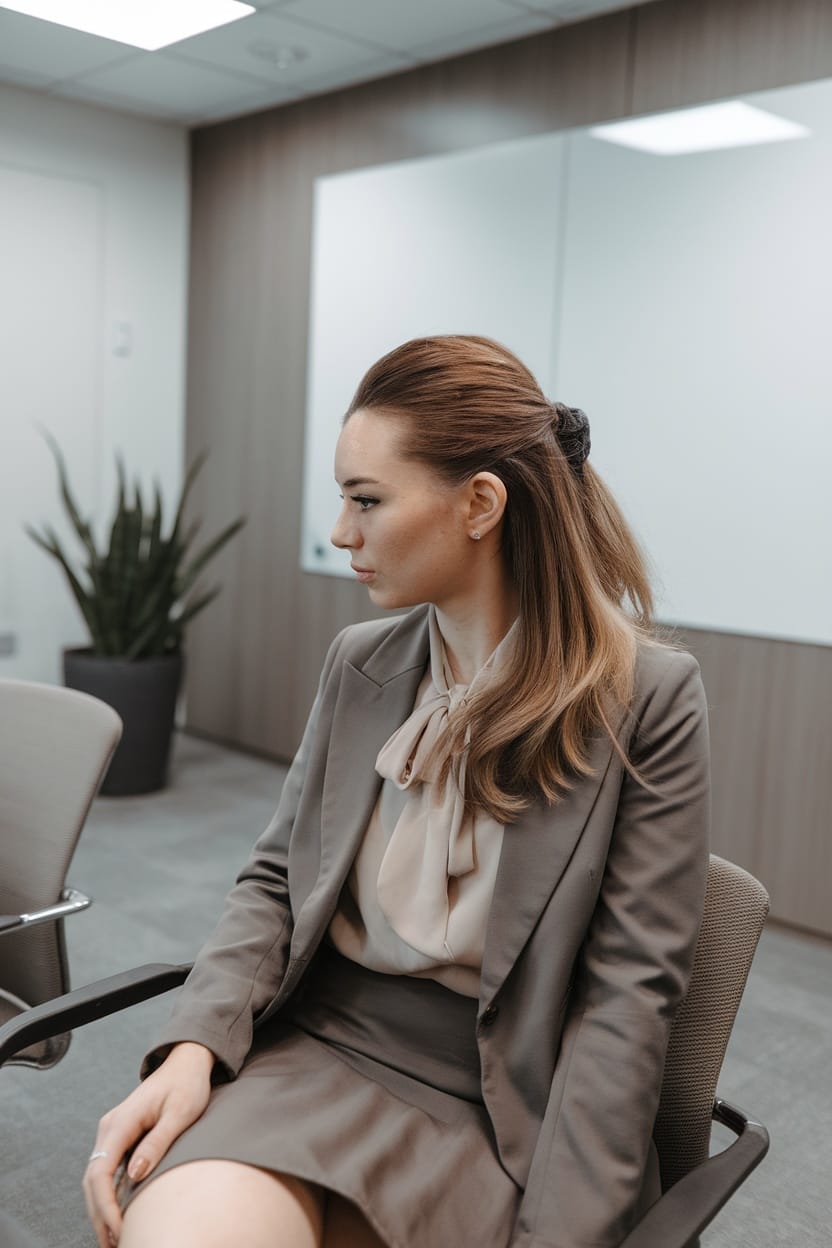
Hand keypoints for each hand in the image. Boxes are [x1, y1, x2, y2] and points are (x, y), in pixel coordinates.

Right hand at [83, 1041, 214, 1247]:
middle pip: (92, 1180)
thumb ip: (158, 1142)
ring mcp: (113, 1132)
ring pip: (96, 1178)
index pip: (100, 1172)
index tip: (119, 1229)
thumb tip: (134, 1176)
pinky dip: (109, 1196)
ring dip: (102, 1210)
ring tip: (115, 1239)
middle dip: (100, 1216)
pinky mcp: (120, 1137)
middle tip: (115, 1245)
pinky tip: (118, 1216)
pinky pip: (107, 1172)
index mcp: (121, 1121)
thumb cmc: (187, 1085)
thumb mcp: (180, 1113)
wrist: (187, 1062)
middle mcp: (110, 1127)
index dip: (105, 1206)